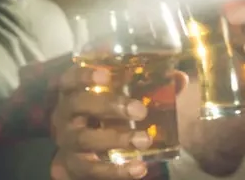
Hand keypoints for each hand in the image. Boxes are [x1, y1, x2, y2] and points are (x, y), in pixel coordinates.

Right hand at [48, 64, 157, 179]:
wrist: (82, 159)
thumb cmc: (103, 121)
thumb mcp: (118, 103)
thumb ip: (149, 89)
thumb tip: (179, 78)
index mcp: (72, 95)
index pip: (69, 79)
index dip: (84, 75)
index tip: (106, 75)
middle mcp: (64, 116)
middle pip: (77, 104)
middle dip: (108, 105)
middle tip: (139, 110)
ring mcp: (68, 142)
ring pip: (84, 138)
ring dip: (115, 138)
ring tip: (144, 139)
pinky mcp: (76, 166)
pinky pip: (94, 169)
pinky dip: (117, 170)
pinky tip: (140, 167)